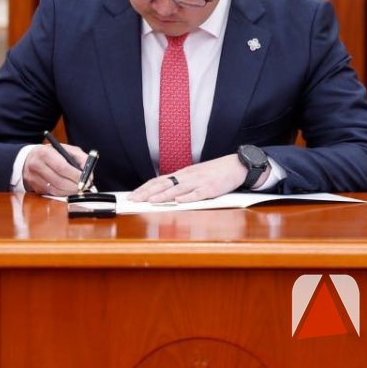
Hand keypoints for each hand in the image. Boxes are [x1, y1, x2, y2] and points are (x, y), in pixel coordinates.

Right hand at [22, 143, 88, 195]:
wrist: (29, 158)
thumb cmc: (53, 153)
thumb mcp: (67, 150)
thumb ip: (81, 158)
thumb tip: (90, 174)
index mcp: (45, 153)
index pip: (62, 167)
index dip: (76, 176)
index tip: (86, 180)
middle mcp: (37, 166)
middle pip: (59, 181)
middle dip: (74, 186)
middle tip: (84, 187)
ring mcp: (34, 178)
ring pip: (55, 190)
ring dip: (69, 192)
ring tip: (78, 189)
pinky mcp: (34, 188)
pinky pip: (51, 194)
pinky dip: (62, 194)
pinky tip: (68, 190)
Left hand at [130, 154, 262, 203]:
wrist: (235, 166)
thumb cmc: (214, 173)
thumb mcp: (194, 176)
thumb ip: (180, 184)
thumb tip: (163, 193)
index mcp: (182, 174)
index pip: (158, 180)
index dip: (144, 188)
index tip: (131, 195)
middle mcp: (187, 176)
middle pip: (164, 184)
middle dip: (147, 192)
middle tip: (133, 200)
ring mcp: (199, 182)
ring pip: (178, 188)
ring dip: (163, 195)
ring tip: (151, 201)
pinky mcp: (211, 188)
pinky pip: (198, 193)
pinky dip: (188, 197)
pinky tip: (179, 201)